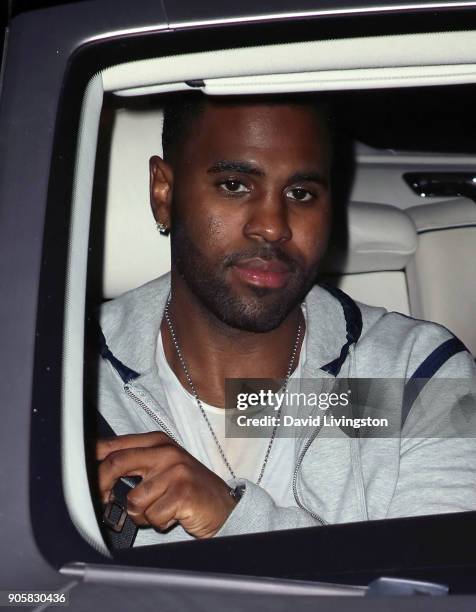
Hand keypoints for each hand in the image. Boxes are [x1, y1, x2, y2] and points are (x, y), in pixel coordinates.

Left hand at [96, 432, 236, 537]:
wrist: (222, 505)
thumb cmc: (188, 487)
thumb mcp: (162, 467)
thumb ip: (134, 464)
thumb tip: (96, 471)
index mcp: (157, 442)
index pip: (114, 445)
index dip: (93, 462)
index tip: (83, 478)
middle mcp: (165, 452)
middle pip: (116, 464)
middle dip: (103, 488)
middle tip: (105, 503)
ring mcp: (175, 471)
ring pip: (134, 500)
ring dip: (142, 515)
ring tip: (159, 509)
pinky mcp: (182, 492)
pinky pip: (152, 516)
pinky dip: (158, 523)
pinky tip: (172, 515)